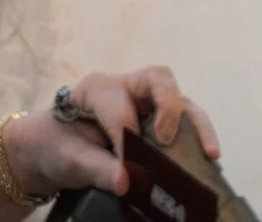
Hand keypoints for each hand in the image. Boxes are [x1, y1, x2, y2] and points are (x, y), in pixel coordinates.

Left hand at [0, 65, 220, 200]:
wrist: (51, 151)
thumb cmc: (57, 147)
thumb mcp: (68, 159)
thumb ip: (96, 169)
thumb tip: (127, 181)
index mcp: (97, 88)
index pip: (119, 108)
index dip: (125, 138)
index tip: (125, 171)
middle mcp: (124, 87)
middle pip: (157, 79)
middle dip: (168, 106)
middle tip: (168, 140)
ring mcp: (143, 102)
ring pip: (177, 98)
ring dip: (194, 123)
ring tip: (210, 153)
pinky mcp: (155, 121)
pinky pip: (181, 121)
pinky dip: (195, 137)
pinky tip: (207, 159)